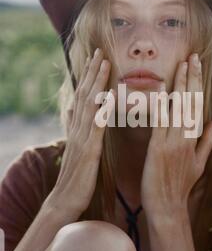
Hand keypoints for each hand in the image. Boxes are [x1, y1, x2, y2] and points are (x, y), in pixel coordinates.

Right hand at [50, 48, 114, 219]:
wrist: (65, 200)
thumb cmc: (76, 176)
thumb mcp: (77, 148)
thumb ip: (76, 127)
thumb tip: (72, 110)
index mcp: (79, 128)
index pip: (84, 97)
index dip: (89, 76)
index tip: (96, 58)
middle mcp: (79, 129)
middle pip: (85, 94)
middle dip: (93, 72)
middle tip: (100, 50)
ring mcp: (83, 138)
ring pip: (90, 105)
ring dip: (96, 83)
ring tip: (104, 63)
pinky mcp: (89, 150)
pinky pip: (96, 127)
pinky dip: (101, 110)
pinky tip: (107, 96)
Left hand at [141, 52, 211, 225]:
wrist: (167, 207)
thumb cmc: (180, 185)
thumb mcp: (199, 164)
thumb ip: (205, 142)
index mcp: (194, 140)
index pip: (198, 106)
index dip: (197, 85)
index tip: (197, 66)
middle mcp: (186, 138)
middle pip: (191, 103)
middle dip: (192, 79)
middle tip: (193, 57)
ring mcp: (173, 143)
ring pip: (178, 109)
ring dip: (180, 86)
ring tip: (183, 65)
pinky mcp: (158, 149)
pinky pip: (161, 123)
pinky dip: (162, 105)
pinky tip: (162, 90)